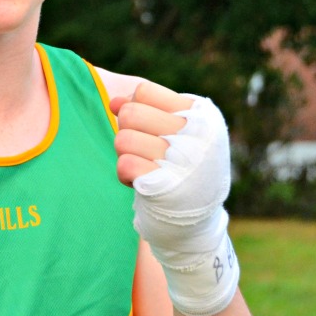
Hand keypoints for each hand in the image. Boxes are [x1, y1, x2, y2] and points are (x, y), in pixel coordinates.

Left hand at [110, 84, 238, 315]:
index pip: (145, 91)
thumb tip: (114, 101)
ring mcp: (184, 161)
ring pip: (122, 139)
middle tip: (142, 148)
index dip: (134, 107)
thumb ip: (144, 110)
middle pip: (130, 113)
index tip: (147, 127)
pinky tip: (140, 182)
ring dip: (124, 155)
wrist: (193, 224)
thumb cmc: (179, 169)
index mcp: (202, 115)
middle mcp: (198, 135)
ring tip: (143, 165)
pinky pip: (123, 165)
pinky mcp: (167, 186)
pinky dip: (124, 175)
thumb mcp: (171, 134)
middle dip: (126, 130)